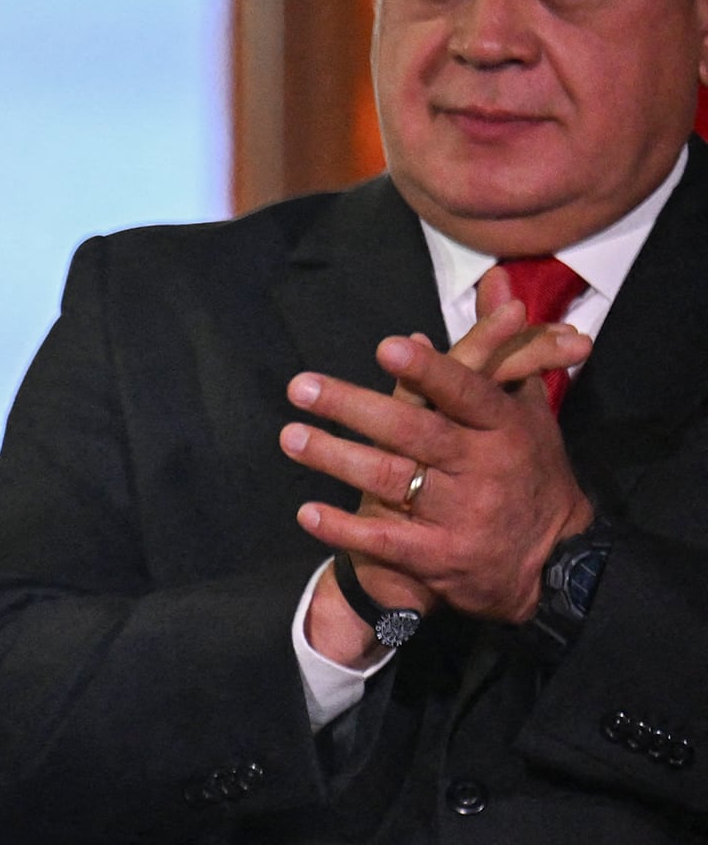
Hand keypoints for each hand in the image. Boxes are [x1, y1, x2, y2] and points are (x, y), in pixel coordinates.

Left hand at [280, 329, 595, 624]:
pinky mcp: (441, 558)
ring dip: (336, 458)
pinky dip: (344, 528)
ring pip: (391, 480)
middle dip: (355, 408)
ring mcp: (461, 514)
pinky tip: (307, 512)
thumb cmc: (529, 469)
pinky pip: (386, 541)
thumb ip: (504, 346)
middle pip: (414, 432)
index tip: (387, 348)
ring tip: (291, 436)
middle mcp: (483, 468)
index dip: (430, 372)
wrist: (553, 560)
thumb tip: (497, 284)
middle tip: (301, 387)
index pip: (466, 393)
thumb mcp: (527, 406)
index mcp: (505, 427)